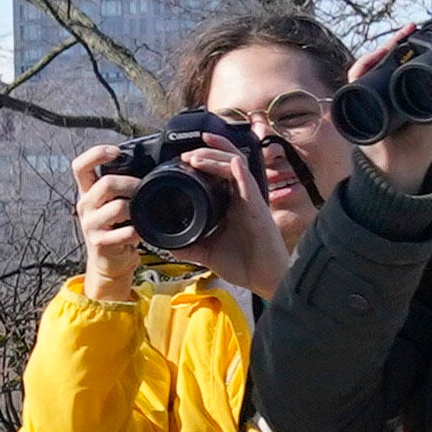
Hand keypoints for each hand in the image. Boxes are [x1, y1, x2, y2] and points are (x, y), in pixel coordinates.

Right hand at [69, 141, 145, 298]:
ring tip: (142, 212)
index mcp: (87, 192)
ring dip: (137, 208)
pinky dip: (138, 231)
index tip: (116, 151)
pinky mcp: (100, 242)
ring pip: (118, 207)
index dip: (97, 154)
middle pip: (106, 183)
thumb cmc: (115, 228)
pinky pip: (126, 231)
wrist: (109, 262)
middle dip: (131, 183)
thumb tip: (145, 166)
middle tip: (144, 188)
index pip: (80, 165)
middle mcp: (85, 206)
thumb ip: (118, 187)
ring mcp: (90, 225)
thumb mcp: (110, 204)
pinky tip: (139, 232)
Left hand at [177, 126, 299, 300]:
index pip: (220, 172)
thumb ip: (189, 245)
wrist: (264, 279)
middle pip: (228, 162)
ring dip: (216, 159)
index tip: (184, 157)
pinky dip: (241, 174)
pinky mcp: (259, 210)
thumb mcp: (208, 252)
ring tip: (196, 157)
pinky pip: (251, 187)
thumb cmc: (244, 263)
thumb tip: (166, 243)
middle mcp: (242, 197)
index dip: (206, 158)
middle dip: (208, 152)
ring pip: (237, 167)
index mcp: (231, 202)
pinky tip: (233, 165)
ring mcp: (251, 201)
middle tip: (186, 154)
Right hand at [351, 28, 431, 191]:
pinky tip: (371, 62)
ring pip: (369, 67)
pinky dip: (361, 69)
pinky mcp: (356, 103)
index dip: (406, 45)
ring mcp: (369, 96)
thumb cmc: (418, 146)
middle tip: (408, 31)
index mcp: (404, 91)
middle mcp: (385, 91)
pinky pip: (356, 81)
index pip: (401, 62)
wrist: (397, 169)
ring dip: (379, 53)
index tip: (416, 31)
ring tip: (393, 44)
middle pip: (384, 60)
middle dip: (394, 44)